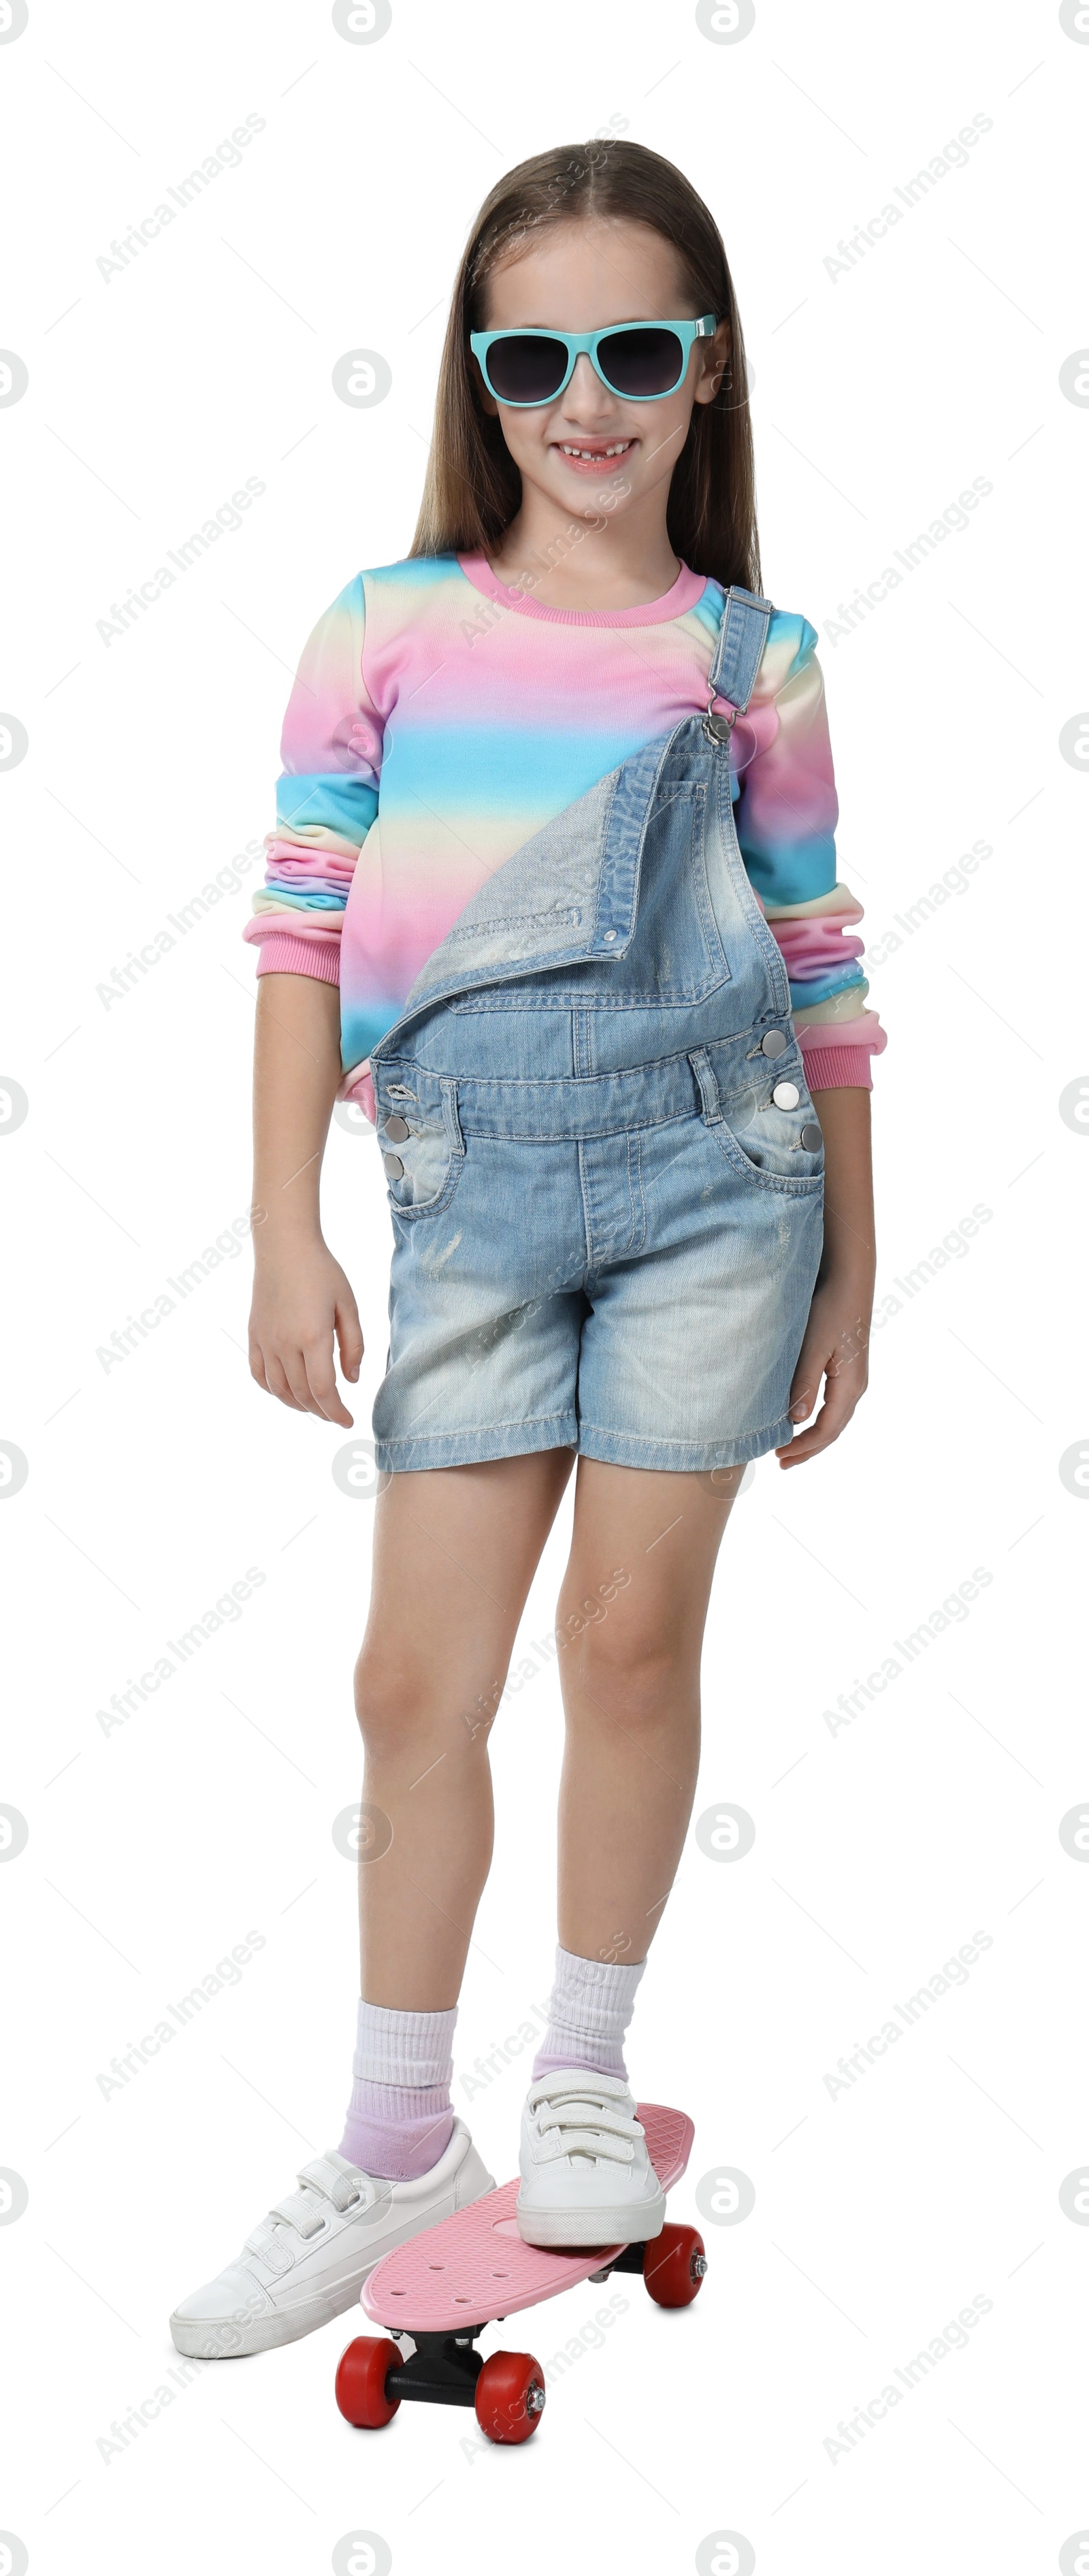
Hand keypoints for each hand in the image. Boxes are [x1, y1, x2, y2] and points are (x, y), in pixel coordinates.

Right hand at [248, 1237, 363, 1425]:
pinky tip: (286, 1392)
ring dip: (298, 1405)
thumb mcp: (348, 1306)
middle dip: (322, 1411)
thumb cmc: (322, 1272)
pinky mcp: (254, 1335)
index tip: (348, 1421)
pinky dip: (272, 1390)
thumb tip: (352, 1380)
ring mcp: (266, 1341)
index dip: (336, 1412)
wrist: (284, 1247)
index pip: (323, 1390)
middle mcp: (285, 1344)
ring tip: (315, 1407)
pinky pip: (258, 1374)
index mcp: (313, 1337)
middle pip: (302, 1394)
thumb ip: (353, 1345)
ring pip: (279, 1390)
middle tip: (337, 1416)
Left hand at [775, 1272, 872, 1467]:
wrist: (849, 1280)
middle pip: (833, 1430)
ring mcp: (853, 1378)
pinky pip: (833, 1405)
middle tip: (781, 1463)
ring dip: (812, 1437)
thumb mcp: (813, 1347)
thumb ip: (804, 1383)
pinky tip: (801, 1419)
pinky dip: (817, 1420)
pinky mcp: (846, 1368)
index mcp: (850, 1386)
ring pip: (834, 1419)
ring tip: (789, 1448)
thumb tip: (796, 1421)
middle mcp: (856, 1386)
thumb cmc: (830, 1309)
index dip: (803, 1447)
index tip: (778, 1456)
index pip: (827, 1430)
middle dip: (807, 1449)